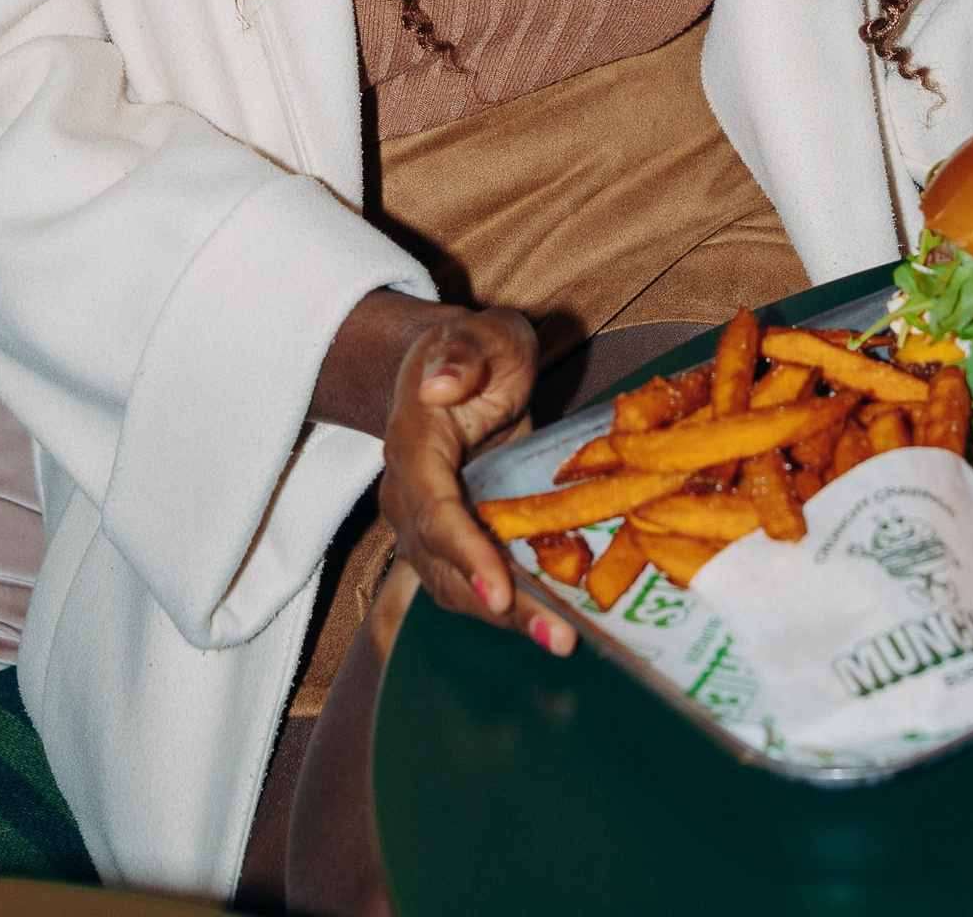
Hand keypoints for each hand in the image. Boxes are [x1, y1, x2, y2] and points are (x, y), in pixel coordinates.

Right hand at [378, 309, 574, 656]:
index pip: (433, 509)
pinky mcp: (451, 544)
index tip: (498, 591)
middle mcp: (409, 496)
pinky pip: (473, 584)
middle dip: (499, 607)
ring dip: (509, 620)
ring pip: (456, 586)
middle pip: (445, 565)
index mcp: (413, 445)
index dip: (464, 552)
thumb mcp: (482, 333)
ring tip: (563, 639)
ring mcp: (426, 527)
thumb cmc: (477, 350)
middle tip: (558, 637)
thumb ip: (465, 352)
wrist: (452, 369)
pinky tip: (557, 625)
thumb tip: (440, 385)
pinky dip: (511, 609)